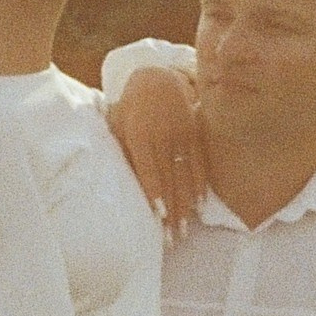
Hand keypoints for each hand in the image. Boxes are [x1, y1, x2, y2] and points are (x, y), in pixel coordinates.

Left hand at [111, 66, 208, 231]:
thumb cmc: (131, 103)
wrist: (160, 76)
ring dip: (186, 206)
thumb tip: (114, 177)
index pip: (149, 170)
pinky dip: (201, 186)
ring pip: (186, 177)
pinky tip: (200, 206)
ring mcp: (183, 137)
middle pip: (170, 180)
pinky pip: (200, 165)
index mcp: (141, 135)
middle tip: (172, 239)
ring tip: (184, 231)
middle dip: (172, 212)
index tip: (160, 216)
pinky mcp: (196, 136)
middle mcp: (164, 138)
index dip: (156, 193)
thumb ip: (118, 147)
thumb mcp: (117, 119)